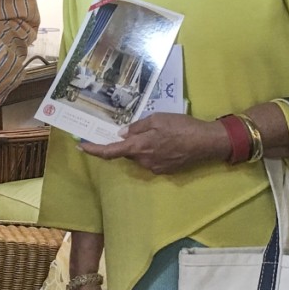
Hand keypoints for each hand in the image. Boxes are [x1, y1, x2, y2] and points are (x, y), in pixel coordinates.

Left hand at [78, 113, 227, 173]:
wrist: (207, 142)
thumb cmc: (182, 127)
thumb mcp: (157, 119)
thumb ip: (137, 127)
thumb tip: (121, 134)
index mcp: (139, 147)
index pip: (109, 152)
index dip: (93, 150)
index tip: (81, 146)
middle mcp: (144, 161)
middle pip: (126, 153)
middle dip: (127, 142)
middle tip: (136, 129)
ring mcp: (155, 168)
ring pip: (139, 156)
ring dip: (141, 146)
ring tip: (159, 132)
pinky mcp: (165, 170)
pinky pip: (151, 160)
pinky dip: (152, 151)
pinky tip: (166, 141)